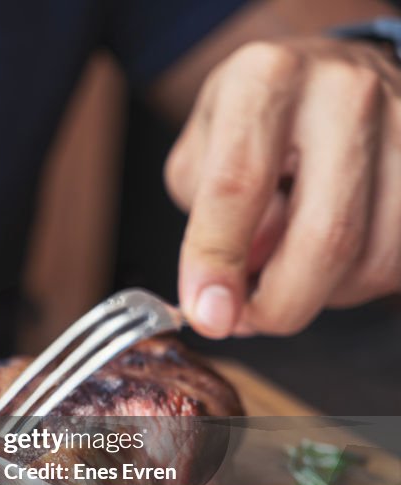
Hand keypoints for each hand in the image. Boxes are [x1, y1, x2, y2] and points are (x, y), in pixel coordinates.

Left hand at [165, 37, 400, 337]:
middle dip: (281, 304)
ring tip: (290, 269)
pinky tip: (332, 259)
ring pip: (373, 258)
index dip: (218, 262)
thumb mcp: (202, 153)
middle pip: (325, 235)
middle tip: (248, 319)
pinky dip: (358, 282)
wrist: (331, 74)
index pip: (238, 187)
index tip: (207, 315)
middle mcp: (345, 92)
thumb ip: (206, 222)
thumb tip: (229, 293)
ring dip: (323, 293)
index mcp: (266, 80)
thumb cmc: (257, 122)